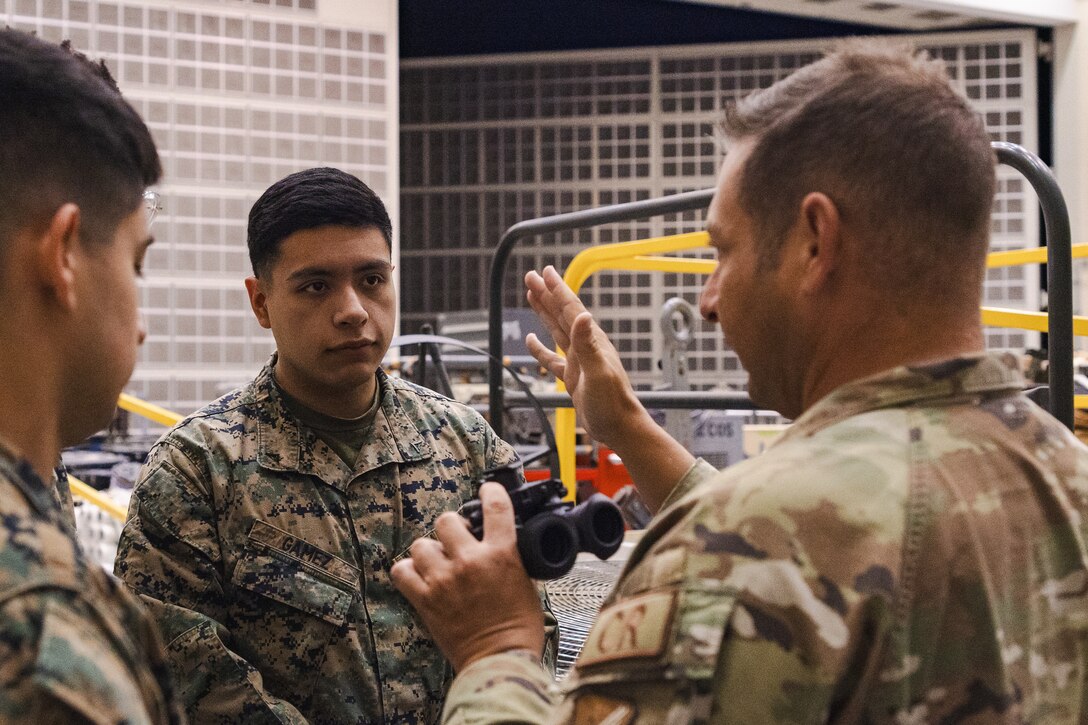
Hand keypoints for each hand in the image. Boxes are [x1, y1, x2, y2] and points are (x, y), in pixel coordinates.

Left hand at [391, 483, 544, 671]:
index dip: (491, 491)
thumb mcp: (526, 581)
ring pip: (420, 545)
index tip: (488, 490)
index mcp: (502, 554)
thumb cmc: (518, 626)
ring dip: (428, 551)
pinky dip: (408, 572)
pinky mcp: (425, 600)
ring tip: (438, 563)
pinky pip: (401, 571)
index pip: (496, 507)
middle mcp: (470, 561)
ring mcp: (444, 580)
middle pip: (446, 520)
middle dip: (451, 527)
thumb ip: (509, 556)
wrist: (500, 659)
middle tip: (457, 540)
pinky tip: (421, 577)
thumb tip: (498, 540)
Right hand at [524, 266, 645, 449]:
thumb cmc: (612, 404)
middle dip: (547, 294)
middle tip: (530, 276)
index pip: (571, 309)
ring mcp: (579, 361)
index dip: (557, 290)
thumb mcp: (598, 373)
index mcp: (592, 342)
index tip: (544, 272)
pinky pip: (553, 358)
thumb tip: (584, 315)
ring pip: (557, 330)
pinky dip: (540, 348)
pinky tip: (531, 340)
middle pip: (562, 314)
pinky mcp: (574, 377)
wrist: (619, 428)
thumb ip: (588, 345)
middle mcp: (586, 347)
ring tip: (531, 296)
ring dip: (544, 313)